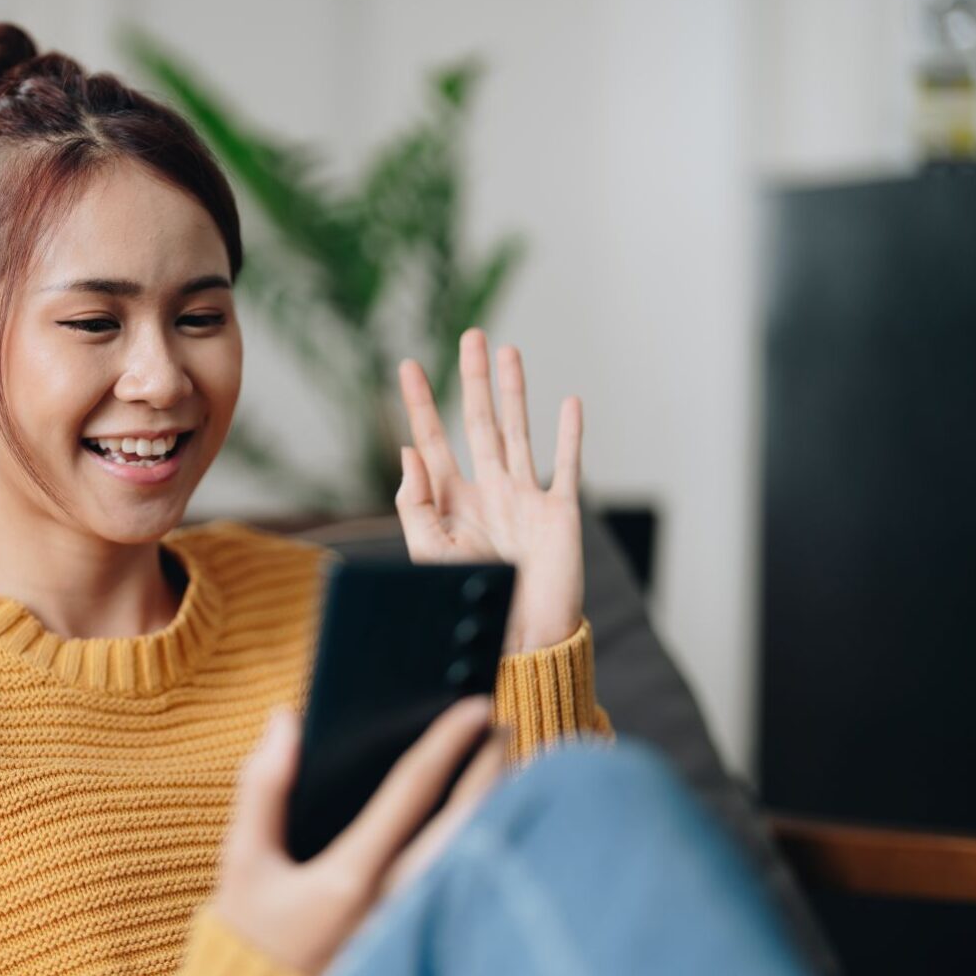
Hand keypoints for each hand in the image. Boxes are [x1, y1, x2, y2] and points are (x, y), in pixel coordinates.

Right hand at [210, 700, 507, 974]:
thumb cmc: (251, 933)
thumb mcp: (244, 859)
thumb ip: (263, 786)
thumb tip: (284, 719)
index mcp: (353, 876)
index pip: (414, 791)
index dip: (448, 741)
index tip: (474, 706)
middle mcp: (396, 900)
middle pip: (465, 822)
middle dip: (491, 770)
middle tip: (502, 728)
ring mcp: (415, 923)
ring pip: (473, 854)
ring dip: (493, 806)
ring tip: (503, 768)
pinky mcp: (419, 935)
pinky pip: (465, 881)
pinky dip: (481, 844)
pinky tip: (483, 823)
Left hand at [395, 328, 584, 652]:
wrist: (521, 639)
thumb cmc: (472, 604)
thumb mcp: (430, 553)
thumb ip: (415, 504)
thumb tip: (408, 451)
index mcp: (451, 502)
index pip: (430, 440)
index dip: (417, 403)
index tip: (406, 366)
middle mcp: (488, 491)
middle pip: (477, 422)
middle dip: (472, 379)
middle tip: (470, 336)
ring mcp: (524, 498)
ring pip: (518, 430)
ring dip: (514, 391)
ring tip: (508, 351)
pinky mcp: (559, 511)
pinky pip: (566, 464)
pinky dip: (569, 434)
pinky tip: (569, 402)